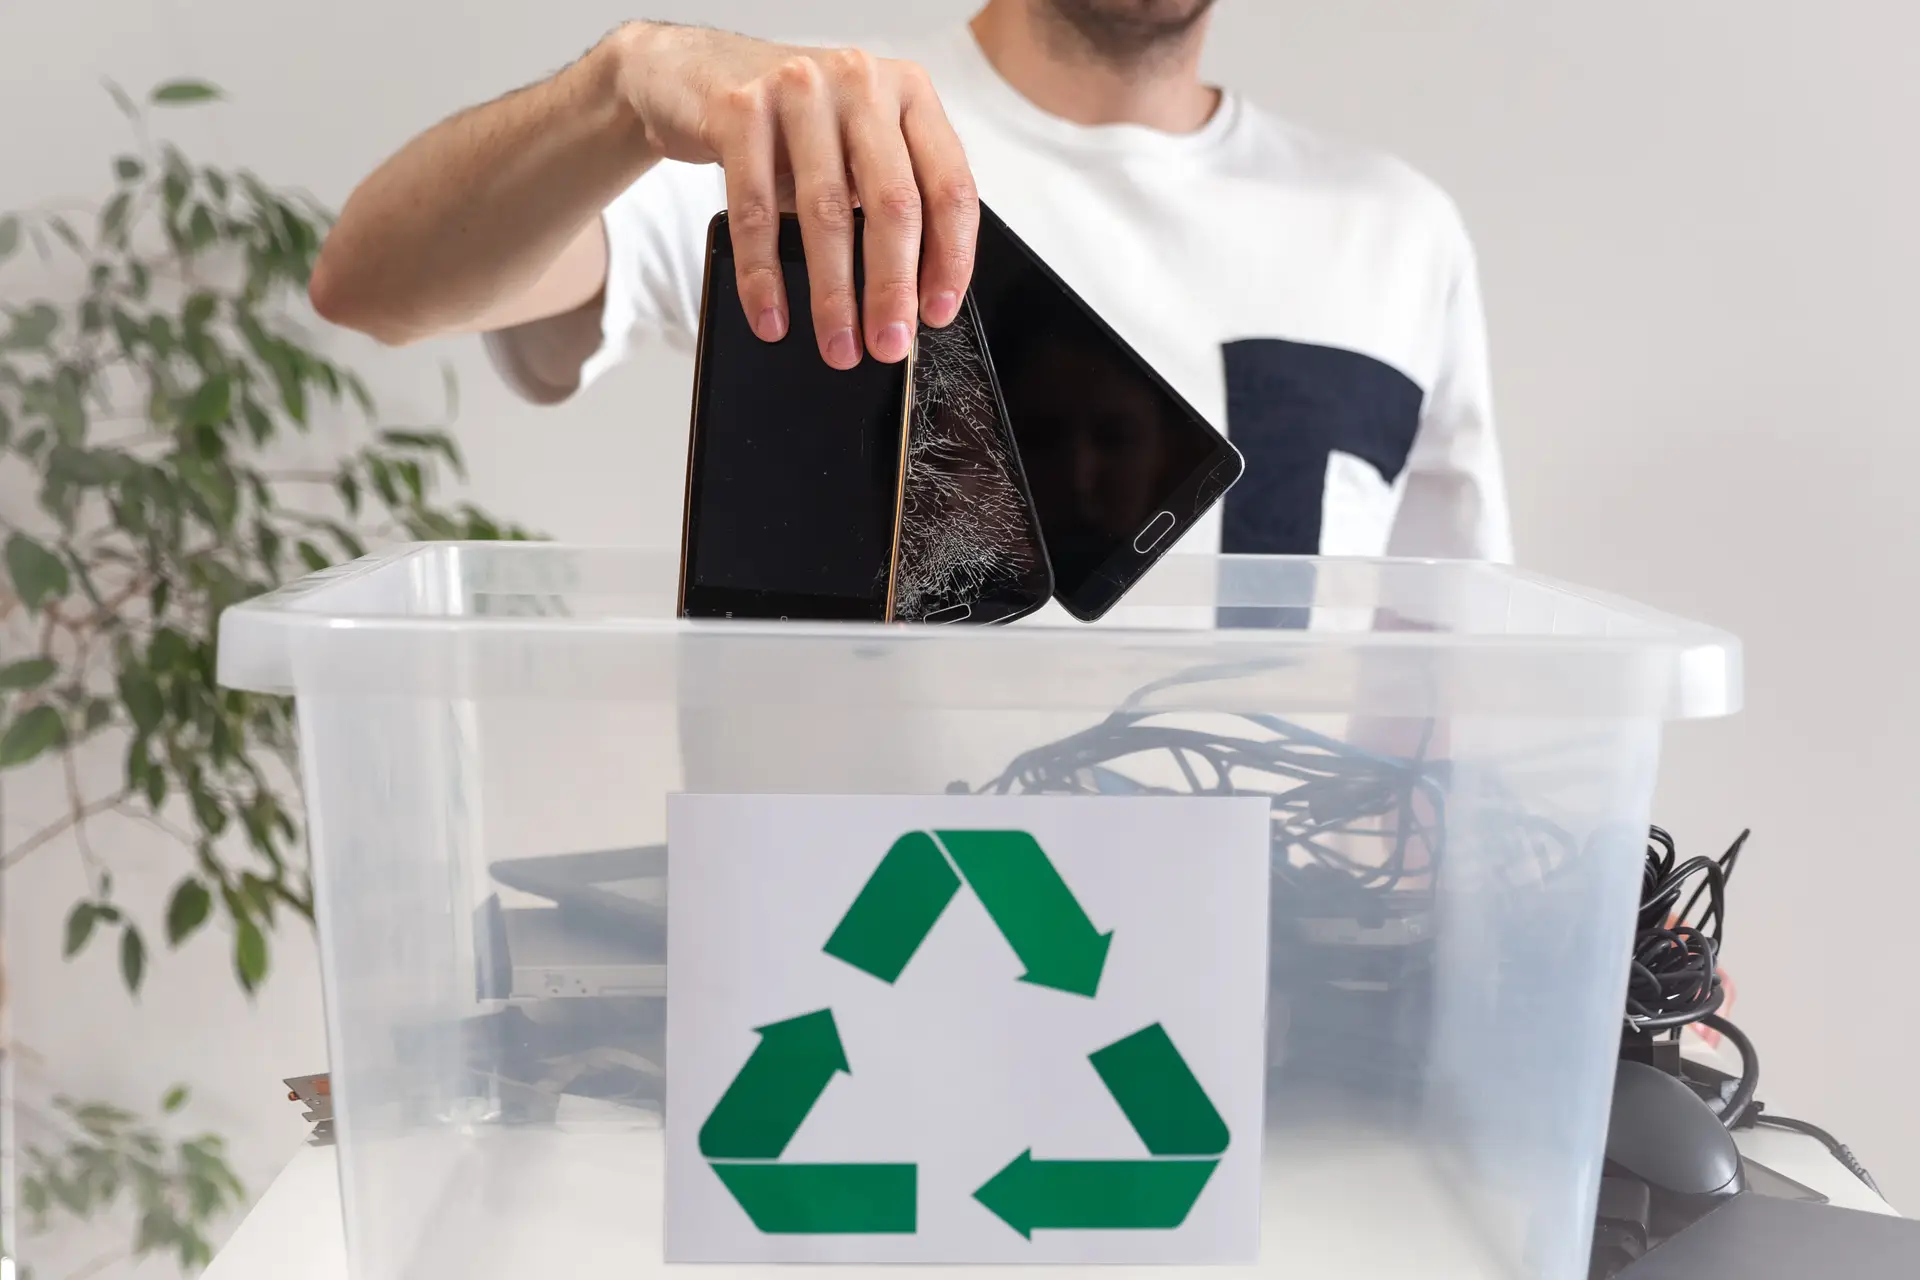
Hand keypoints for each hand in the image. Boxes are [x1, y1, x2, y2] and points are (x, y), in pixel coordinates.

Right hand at [612, 22, 978, 368]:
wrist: (699, 73)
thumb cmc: (792, 125)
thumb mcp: (856, 147)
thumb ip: (890, 198)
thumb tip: (910, 301)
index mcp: (910, 95)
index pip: (949, 187)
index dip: (950, 260)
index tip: (936, 314)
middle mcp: (862, 83)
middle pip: (893, 203)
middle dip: (892, 288)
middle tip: (887, 344)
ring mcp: (801, 90)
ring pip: (827, 212)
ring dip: (833, 295)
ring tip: (837, 345)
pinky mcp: (741, 109)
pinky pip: (756, 210)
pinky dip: (763, 275)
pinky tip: (772, 316)